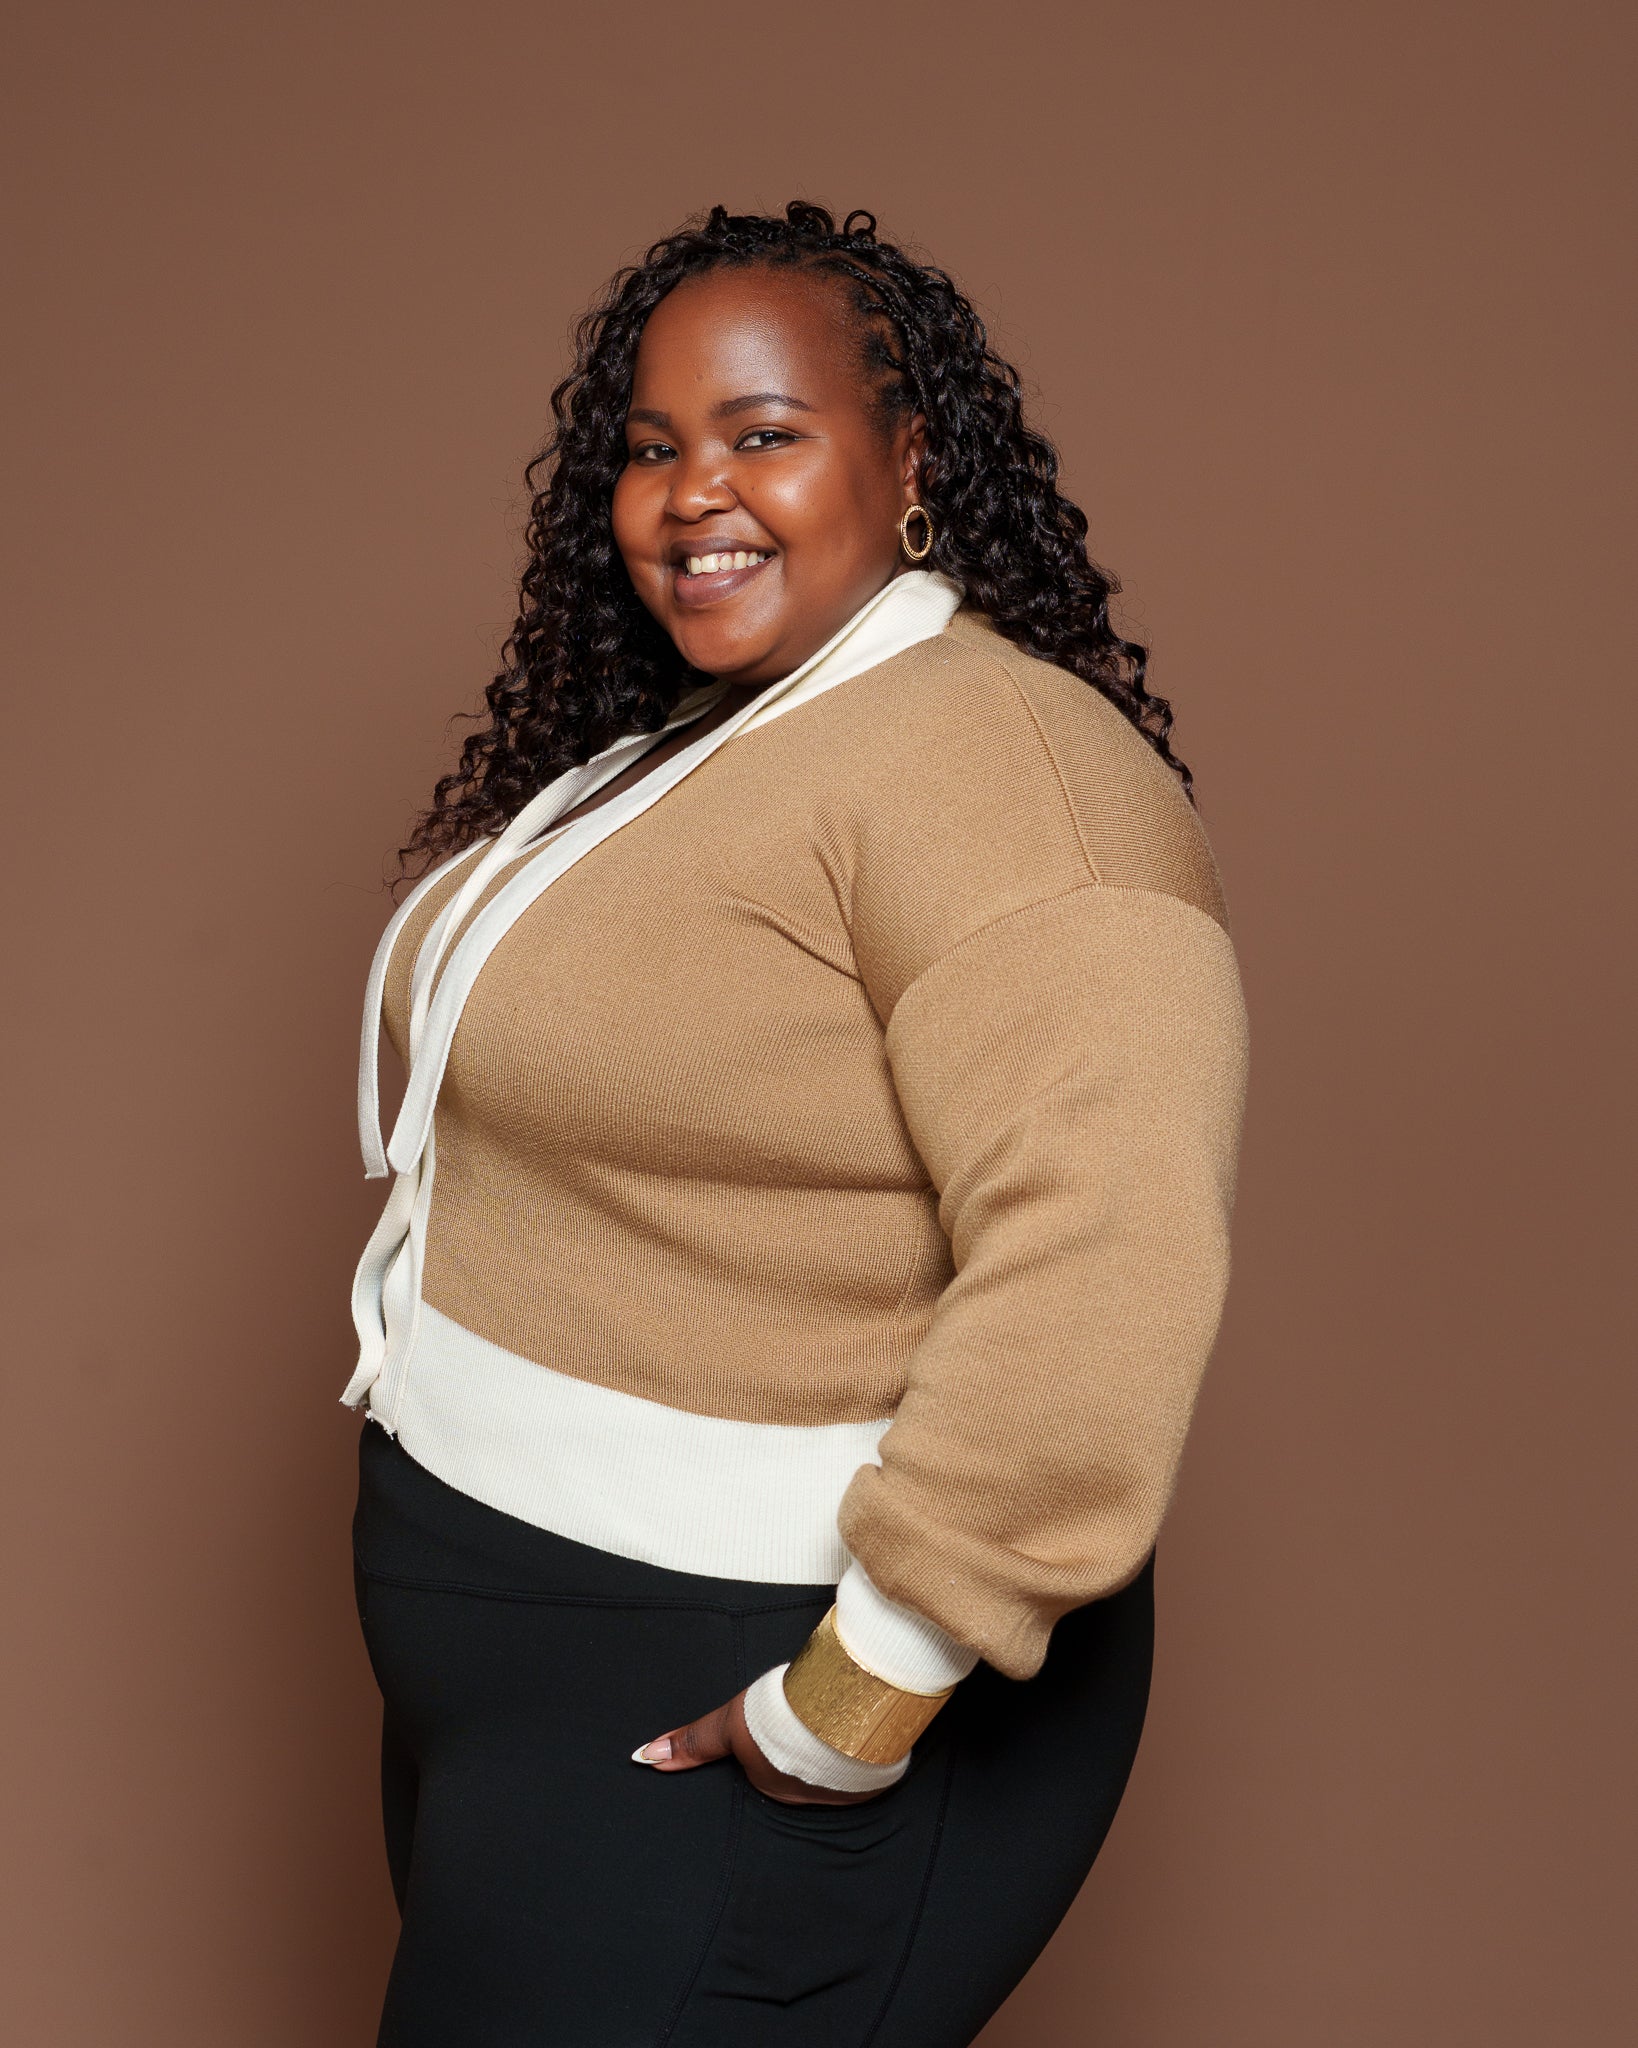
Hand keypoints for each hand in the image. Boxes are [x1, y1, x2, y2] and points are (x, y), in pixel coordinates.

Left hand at [631, 1687, 882, 1806]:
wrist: (834, 1711)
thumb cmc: (777, 1717)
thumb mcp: (727, 1722)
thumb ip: (692, 1740)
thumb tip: (643, 1757)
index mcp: (767, 1787)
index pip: (762, 1768)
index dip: (766, 1744)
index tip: (774, 1728)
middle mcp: (800, 1799)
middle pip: (793, 1771)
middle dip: (795, 1750)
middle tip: (799, 1719)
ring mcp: (835, 1794)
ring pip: (825, 1772)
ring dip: (826, 1752)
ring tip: (828, 1720)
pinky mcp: (866, 1785)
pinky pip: (855, 1773)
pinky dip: (852, 1755)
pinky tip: (853, 1734)